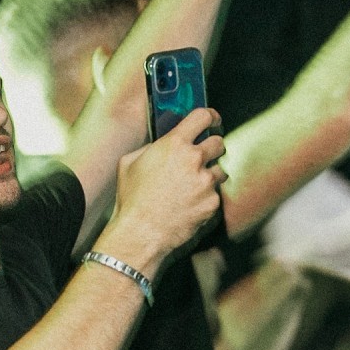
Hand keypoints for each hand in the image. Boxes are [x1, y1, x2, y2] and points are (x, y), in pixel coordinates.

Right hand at [109, 107, 227, 267]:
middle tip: (201, 158)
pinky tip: (190, 203)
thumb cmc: (133, 200)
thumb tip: (162, 145)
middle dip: (211, 148)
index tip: (213, 121)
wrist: (141, 232)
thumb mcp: (129, 163)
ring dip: (210, 174)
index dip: (211, 117)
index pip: (203, 116)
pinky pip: (216, 193)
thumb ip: (150, 147)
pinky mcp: (212, 202)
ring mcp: (206, 182)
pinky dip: (207, 197)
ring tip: (192, 186)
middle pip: (218, 142)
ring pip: (220, 169)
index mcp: (174, 144)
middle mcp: (194, 159)